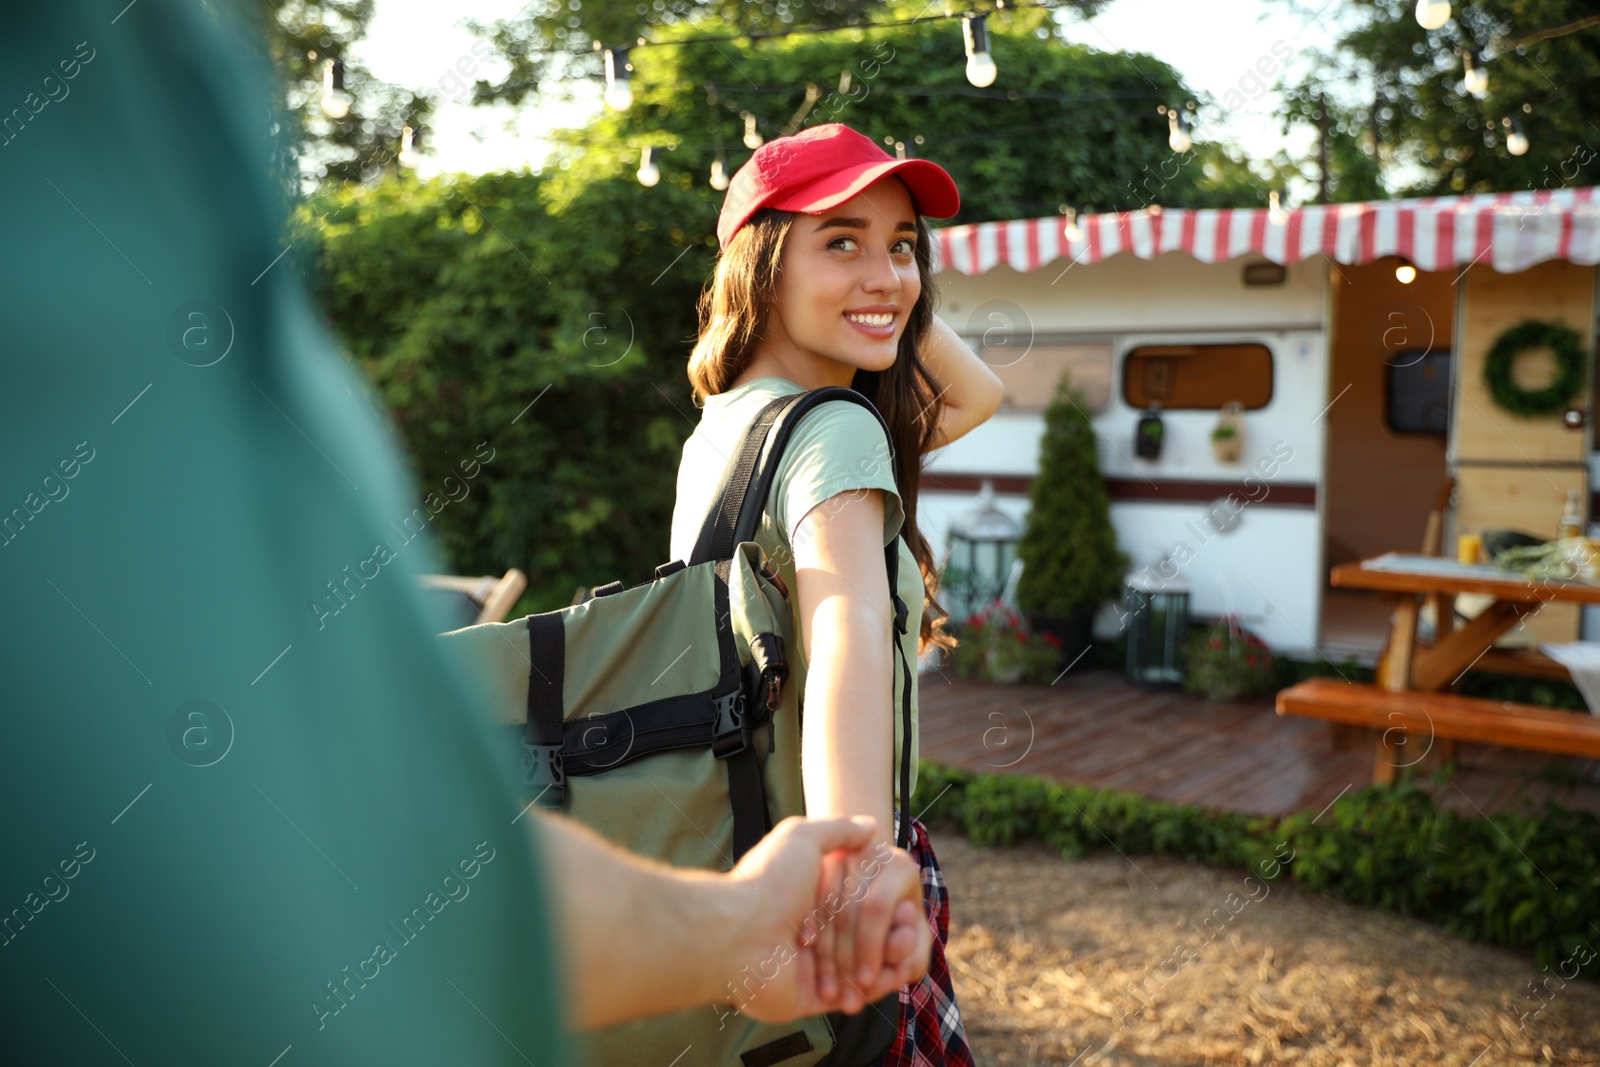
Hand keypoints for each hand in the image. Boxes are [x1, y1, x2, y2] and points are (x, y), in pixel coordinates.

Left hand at [722, 816, 930, 1024]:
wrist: (739, 935)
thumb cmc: (769, 883)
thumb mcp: (802, 838)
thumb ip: (838, 830)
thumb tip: (869, 825)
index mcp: (809, 898)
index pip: (858, 903)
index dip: (885, 905)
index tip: (905, 904)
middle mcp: (810, 932)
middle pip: (864, 937)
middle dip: (890, 937)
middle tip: (908, 932)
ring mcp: (812, 967)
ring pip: (863, 968)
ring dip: (886, 962)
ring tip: (903, 955)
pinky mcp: (812, 996)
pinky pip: (852, 996)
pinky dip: (873, 989)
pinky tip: (889, 977)